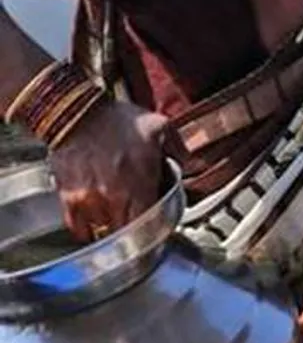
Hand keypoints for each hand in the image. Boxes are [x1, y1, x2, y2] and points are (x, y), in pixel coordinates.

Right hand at [48, 100, 168, 241]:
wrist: (75, 110)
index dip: (154, 229)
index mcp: (141, 181)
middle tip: (136, 225)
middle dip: (134, 230)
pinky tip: (94, 222)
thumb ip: (178, 149)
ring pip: (104, 230)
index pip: (150, 223)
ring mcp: (89, 198)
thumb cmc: (117, 119)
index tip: (156, 227)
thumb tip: (193, 164)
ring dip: (111, 227)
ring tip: (115, 218)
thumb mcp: (159, 126)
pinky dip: (87, 229)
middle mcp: (115, 195)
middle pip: (127, 232)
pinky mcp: (68, 197)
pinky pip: (78, 227)